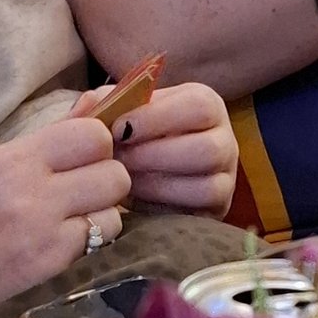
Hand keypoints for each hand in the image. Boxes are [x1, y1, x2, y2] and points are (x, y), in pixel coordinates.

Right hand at [0, 114, 130, 317]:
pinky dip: (89, 238)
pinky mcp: (49, 264)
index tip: (83, 154)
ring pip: (114, 210)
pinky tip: (62, 238)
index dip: (97, 141)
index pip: (90, 134)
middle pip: (113, 172)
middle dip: (107, 176)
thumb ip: (43, 139)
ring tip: (75, 215)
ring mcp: (43, 231)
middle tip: (85, 186)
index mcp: (10, 160)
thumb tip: (97, 103)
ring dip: (102, 211)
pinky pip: (97, 241)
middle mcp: (30, 192)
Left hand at [104, 76, 236, 217]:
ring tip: (124, 179)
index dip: (156, 118)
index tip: (117, 129)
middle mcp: (224, 140)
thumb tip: (91, 104)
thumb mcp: (123, 113)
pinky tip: (136, 197)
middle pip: (206, 149)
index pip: (197, 105)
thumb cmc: (133, 139)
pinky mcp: (216, 210)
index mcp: (205, 104)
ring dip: (157, 184)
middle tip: (119, 159)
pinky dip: (162, 205)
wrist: (143, 178)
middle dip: (155, 156)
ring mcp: (226, 179)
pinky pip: (197, 214)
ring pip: (205, 186)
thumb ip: (106, 104)